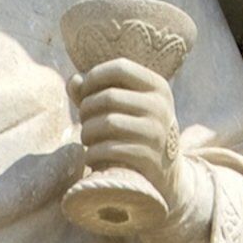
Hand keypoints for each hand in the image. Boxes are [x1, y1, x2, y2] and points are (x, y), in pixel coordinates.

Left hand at [74, 57, 213, 242]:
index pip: (120, 67)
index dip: (94, 77)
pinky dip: (92, 153)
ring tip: (87, 139)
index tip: (85, 93)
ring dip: (87, 133)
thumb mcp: (127, 107)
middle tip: (84, 123)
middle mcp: (160, 107)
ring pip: (106, 123)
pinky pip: (108, 149)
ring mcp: (156, 133)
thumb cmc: (137, 133)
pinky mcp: (147, 158)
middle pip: (108, 97)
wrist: (168, 175)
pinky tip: (92, 157)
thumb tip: (74, 81)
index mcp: (157, 87)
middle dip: (86, 110)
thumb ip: (96, 91)